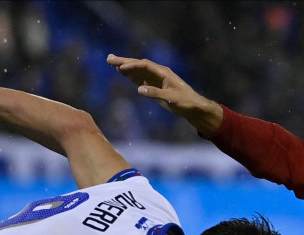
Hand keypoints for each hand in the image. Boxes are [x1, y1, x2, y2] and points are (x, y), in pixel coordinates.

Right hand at [105, 55, 223, 134]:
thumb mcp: (171, 99)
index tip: (120, 68)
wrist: (194, 106)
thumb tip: (139, 89)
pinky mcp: (154, 85)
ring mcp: (156, 78)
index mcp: (163, 73)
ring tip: (111, 63)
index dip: (132, 66)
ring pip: (138, 70)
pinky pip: (140, 78)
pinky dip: (130, 75)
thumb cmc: (185, 102)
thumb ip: (155, 94)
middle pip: (139, 64)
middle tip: (109, 58)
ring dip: (125, 66)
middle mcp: (158, 73)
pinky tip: (122, 73)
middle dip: (124, 62)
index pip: (145, 66)